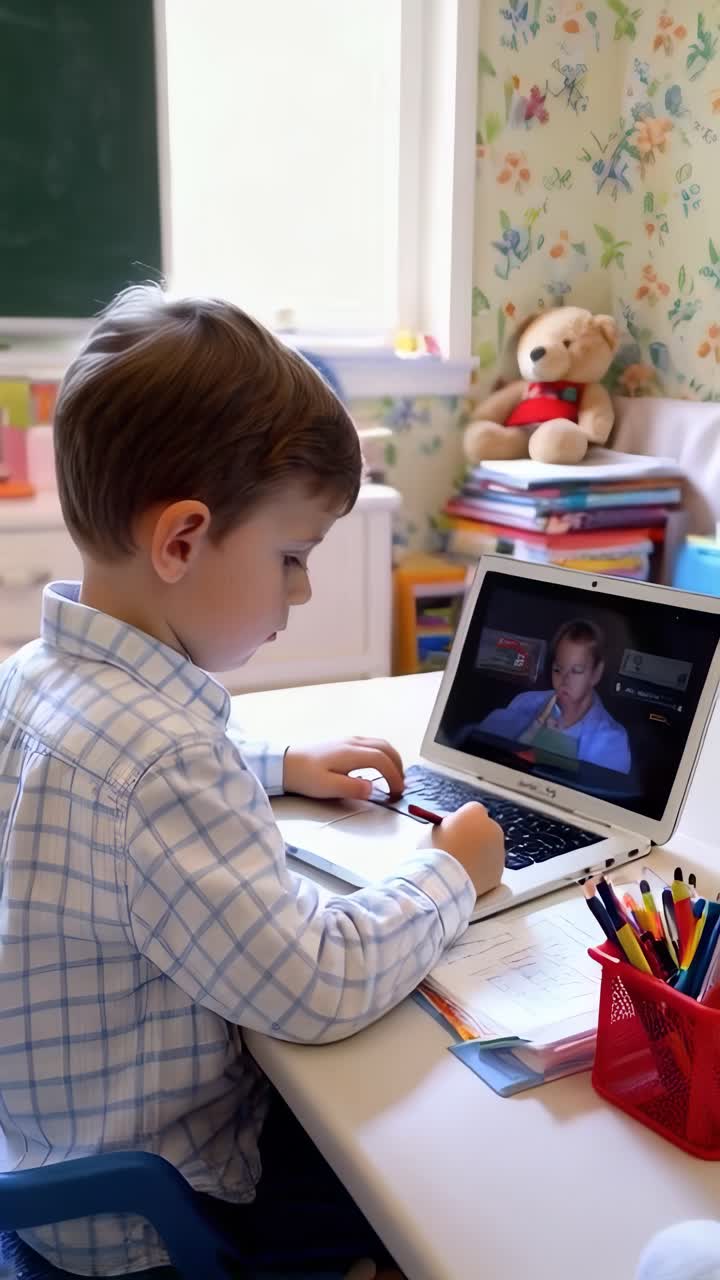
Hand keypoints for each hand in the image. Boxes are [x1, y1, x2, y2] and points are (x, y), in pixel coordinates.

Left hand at [283, 737, 404, 801]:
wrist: (284, 763)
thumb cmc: (304, 776)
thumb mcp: (327, 787)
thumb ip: (352, 787)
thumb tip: (372, 788)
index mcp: (351, 753)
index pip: (382, 761)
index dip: (394, 776)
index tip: (397, 793)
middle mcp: (353, 742)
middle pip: (385, 748)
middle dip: (398, 766)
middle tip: (400, 785)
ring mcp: (348, 740)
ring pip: (379, 743)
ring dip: (391, 758)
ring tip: (393, 776)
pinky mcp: (343, 742)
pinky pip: (371, 744)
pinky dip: (382, 754)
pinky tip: (377, 766)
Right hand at [431, 803, 504, 897]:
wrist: (442, 882)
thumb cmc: (433, 853)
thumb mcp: (434, 830)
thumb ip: (446, 826)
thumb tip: (449, 829)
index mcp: (475, 814)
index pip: (472, 810)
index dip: (461, 820)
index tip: (452, 829)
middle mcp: (493, 829)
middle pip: (484, 829)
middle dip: (473, 836)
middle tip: (456, 847)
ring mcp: (498, 852)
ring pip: (489, 849)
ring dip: (478, 854)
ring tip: (459, 866)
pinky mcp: (498, 873)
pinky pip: (489, 868)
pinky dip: (480, 871)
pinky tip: (465, 877)